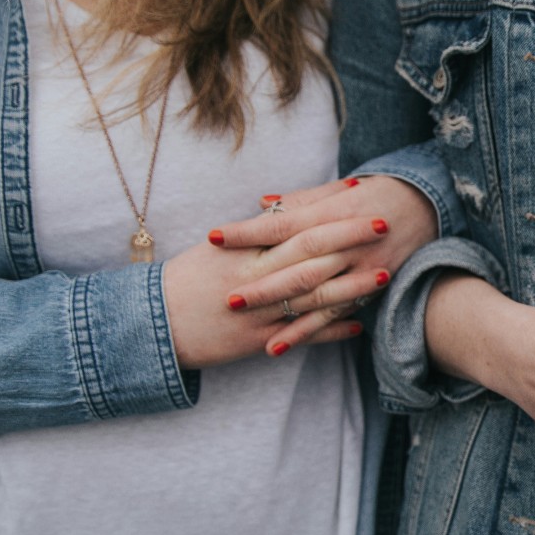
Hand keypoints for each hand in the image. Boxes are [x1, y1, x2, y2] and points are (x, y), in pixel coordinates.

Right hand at [163, 214, 387, 366]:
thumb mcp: (216, 251)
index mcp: (241, 250)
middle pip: (309, 254)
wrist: (151, 326)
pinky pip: (301, 335)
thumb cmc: (186, 281)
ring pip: (312, 295)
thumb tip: (283, 207)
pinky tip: (359, 325)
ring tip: (383, 274)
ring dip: (351, 285)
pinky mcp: (257, 342)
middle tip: (383, 222)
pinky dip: (331, 330)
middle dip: (348, 238)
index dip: (325, 208)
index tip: (356, 192)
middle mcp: (252, 278)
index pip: (292, 222)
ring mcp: (257, 312)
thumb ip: (252, 232)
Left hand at [208, 175, 437, 349]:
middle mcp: (347, 244)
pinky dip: (306, 333)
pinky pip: (333, 317)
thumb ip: (300, 201)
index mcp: (334, 213)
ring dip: (279, 314)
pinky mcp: (369, 292)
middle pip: (298, 266)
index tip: (214, 237)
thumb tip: (262, 204)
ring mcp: (361, 271)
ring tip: (245, 324)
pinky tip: (278, 346)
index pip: (283, 224)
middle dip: (262, 284)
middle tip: (226, 298)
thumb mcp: (338, 192)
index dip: (249, 232)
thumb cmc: (375, 195)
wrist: (425, 206)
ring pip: (315, 297)